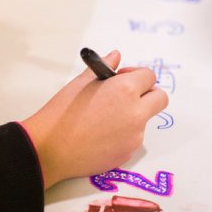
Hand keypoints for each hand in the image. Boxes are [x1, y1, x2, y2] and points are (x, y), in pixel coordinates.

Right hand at [22, 51, 168, 188]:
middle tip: (127, 96)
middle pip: (160, 98)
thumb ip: (104, 67)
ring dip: (133, 115)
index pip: (149, 76)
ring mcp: (134, 136)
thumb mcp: (81, 83)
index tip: (121, 78)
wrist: (51, 149)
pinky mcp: (127, 154)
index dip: (136, 75)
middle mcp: (136, 113)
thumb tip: (115, 57)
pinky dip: (123, 134)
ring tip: (103, 118)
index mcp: (126, 90)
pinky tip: (100, 135)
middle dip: (148, 94)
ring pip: (144, 120)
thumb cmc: (62, 113)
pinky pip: (132, 138)